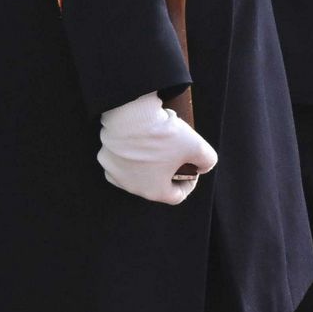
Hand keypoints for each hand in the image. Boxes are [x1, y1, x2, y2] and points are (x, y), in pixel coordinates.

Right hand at [98, 91, 216, 203]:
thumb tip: (203, 166)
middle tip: (178, 153)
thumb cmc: (164, 136)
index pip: (177, 196)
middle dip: (171, 169)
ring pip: (139, 171)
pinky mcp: (104, 158)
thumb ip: (207, 161)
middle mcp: (131, 187)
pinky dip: (135, 152)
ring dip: (153, 161)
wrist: (131, 115)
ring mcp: (115, 173)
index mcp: (154, 192)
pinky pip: (124, 159)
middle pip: (157, 183)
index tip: (193, 167)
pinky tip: (144, 138)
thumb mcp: (198, 147)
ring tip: (162, 143)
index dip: (190, 182)